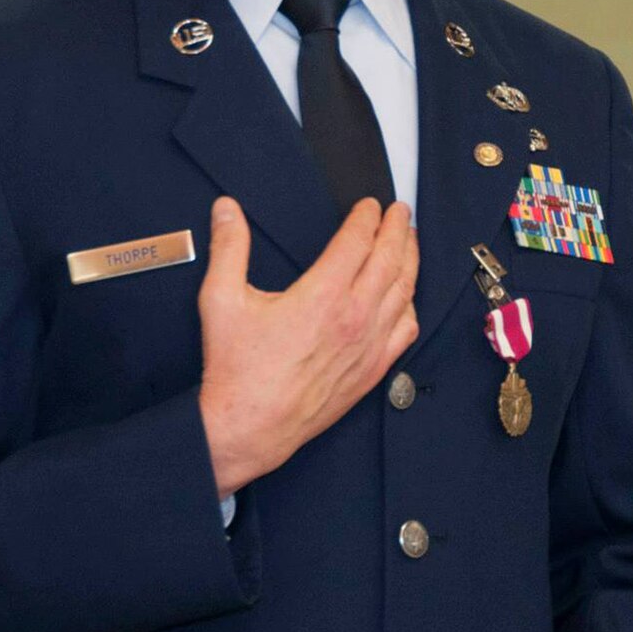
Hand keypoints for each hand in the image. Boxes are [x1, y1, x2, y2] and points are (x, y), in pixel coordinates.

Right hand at [198, 197, 417, 494]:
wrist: (250, 427)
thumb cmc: (237, 368)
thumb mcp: (221, 300)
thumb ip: (228, 248)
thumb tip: (226, 209)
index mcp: (323, 295)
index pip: (358, 241)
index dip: (367, 217)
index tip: (370, 205)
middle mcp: (355, 316)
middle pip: (390, 259)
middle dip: (397, 229)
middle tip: (400, 211)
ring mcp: (369, 345)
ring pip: (405, 291)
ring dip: (410, 260)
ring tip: (409, 241)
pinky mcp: (373, 370)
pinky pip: (406, 329)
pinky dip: (411, 304)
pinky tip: (407, 296)